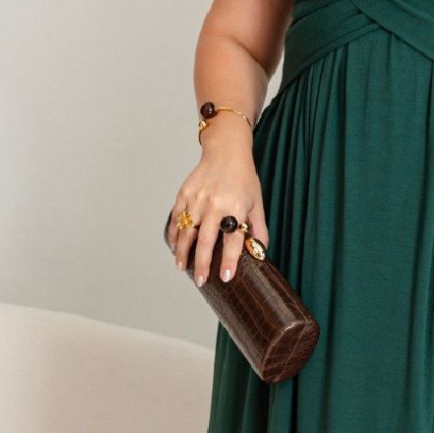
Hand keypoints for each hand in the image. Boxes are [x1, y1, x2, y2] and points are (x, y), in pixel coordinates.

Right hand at [168, 146, 269, 287]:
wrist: (226, 151)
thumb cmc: (244, 179)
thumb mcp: (257, 203)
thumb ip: (258, 229)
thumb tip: (259, 253)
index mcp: (235, 207)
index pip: (232, 240)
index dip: (228, 260)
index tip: (225, 277)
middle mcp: (214, 204)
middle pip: (205, 240)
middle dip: (202, 264)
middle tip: (201, 281)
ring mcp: (197, 199)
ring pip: (186, 232)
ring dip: (183, 253)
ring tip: (182, 268)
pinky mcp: (184, 194)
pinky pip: (177, 219)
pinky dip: (174, 235)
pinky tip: (175, 248)